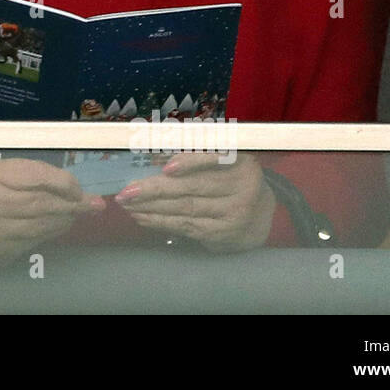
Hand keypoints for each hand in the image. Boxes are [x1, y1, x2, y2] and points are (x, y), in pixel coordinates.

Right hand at [0, 157, 106, 264]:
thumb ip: (18, 175)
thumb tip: (60, 183)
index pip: (34, 177)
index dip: (62, 181)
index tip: (76, 184)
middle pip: (43, 204)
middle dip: (73, 203)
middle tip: (94, 203)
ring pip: (41, 227)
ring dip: (65, 220)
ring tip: (78, 213)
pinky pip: (31, 243)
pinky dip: (47, 233)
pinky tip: (55, 226)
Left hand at [114, 152, 275, 251]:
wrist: (262, 215)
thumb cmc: (233, 179)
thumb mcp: (225, 160)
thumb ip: (197, 155)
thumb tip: (155, 155)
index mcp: (242, 163)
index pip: (215, 160)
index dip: (190, 163)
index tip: (167, 168)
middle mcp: (242, 189)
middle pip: (193, 188)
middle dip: (155, 189)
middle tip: (128, 190)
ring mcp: (234, 215)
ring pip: (186, 209)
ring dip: (152, 207)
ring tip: (128, 203)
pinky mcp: (223, 234)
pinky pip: (186, 226)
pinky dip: (160, 221)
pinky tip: (142, 217)